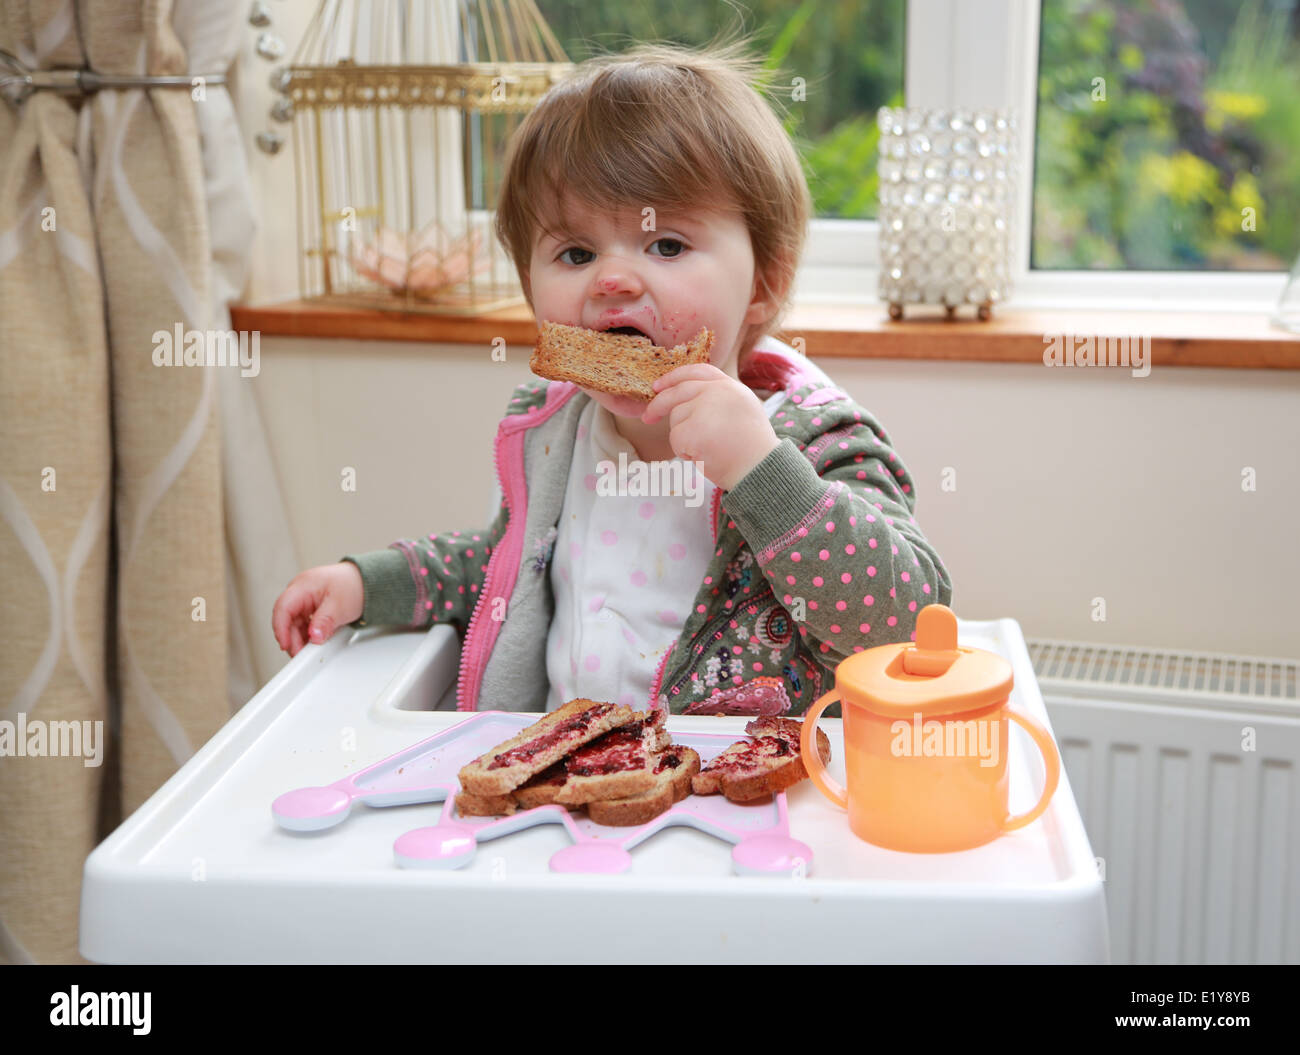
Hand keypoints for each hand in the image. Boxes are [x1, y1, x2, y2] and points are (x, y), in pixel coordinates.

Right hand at [272, 562, 363, 657]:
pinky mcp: (310, 607)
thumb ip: (325, 621)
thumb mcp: (340, 606)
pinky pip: (303, 623)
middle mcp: (300, 591)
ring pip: (294, 623)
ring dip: (299, 637)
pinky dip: (307, 633)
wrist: (367, 581)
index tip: (286, 645)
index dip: (281, 629)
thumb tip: (314, 637)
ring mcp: (305, 600)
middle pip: (287, 618)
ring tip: (309, 650)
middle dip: (292, 638)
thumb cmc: (354, 585)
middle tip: (301, 653)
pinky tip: (313, 641)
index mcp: (303, 585)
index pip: (283, 608)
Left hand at [640, 364, 780, 490]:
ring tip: (708, 448)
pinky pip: (675, 439)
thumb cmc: (752, 450)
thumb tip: (685, 398)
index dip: (675, 377)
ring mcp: (706, 409)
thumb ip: (720, 399)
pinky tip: (704, 457)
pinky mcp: (695, 429)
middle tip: (648, 417)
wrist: (761, 471)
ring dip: (684, 436)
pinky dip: (684, 452)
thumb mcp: (743, 411)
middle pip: (678, 392)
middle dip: (658, 404)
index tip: (659, 385)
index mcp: (731, 386)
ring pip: (676, 418)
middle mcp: (718, 392)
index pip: (698, 371)